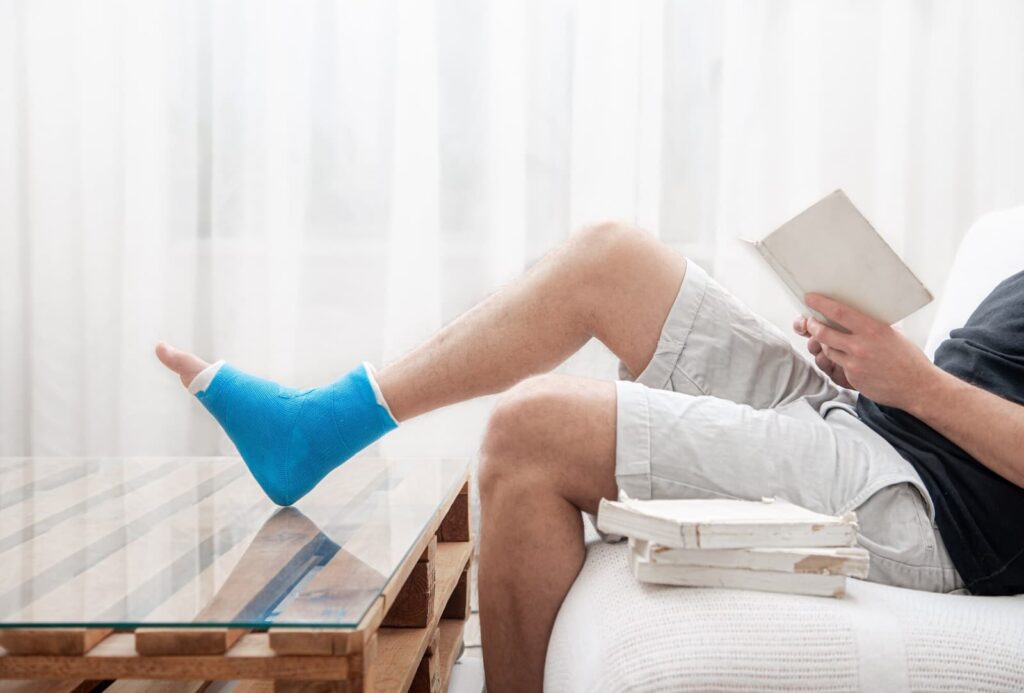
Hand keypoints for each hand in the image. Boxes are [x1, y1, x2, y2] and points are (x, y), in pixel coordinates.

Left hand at [796, 294, 937, 408]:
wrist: (917, 386)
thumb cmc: (908, 358)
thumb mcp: (893, 334)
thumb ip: (874, 325)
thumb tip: (858, 313)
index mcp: (873, 329)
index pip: (839, 312)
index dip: (821, 304)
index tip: (810, 298)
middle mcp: (861, 345)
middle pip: (823, 332)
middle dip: (812, 325)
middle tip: (809, 321)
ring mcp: (854, 363)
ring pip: (827, 349)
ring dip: (824, 343)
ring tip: (828, 338)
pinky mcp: (852, 377)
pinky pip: (837, 364)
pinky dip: (838, 358)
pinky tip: (846, 357)